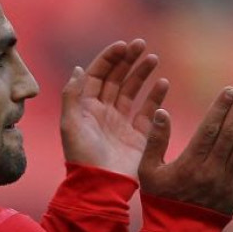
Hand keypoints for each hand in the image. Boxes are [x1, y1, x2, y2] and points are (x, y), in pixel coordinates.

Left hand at [60, 39, 168, 177]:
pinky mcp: (138, 135)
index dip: (109, 59)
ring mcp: (122, 123)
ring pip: (133, 91)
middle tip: (141, 45)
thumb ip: (72, 95)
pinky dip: (156, 96)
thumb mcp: (70, 123)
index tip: (123, 46)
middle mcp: (104, 112)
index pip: (98, 75)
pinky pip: (148, 111)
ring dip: (142, 73)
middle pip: (116, 79)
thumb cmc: (82, 156)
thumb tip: (79, 68)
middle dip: (128, 61)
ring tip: (153, 58)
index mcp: (86, 107)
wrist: (100, 185)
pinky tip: (162, 82)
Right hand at [138, 80, 232, 214]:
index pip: (210, 129)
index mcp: (190, 164)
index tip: (230, 89)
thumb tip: (160, 111)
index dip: (221, 107)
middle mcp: (211, 171)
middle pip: (231, 132)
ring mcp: (227, 181)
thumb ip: (155, 140)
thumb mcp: (148, 171)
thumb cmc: (160, 199)